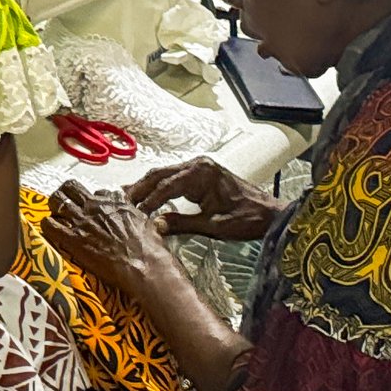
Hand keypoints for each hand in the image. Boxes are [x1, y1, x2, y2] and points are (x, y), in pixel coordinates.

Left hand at [45, 180, 180, 297]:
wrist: (143, 265)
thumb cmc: (150, 248)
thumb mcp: (146, 223)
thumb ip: (136, 216)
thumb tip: (142, 218)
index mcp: (114, 201)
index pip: (98, 192)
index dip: (93, 200)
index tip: (93, 208)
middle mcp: (95, 206)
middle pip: (71, 187)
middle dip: (66, 193)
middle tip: (65, 202)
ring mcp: (82, 220)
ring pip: (57, 200)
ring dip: (54, 206)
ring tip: (54, 213)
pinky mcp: (72, 238)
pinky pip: (50, 225)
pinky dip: (47, 225)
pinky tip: (49, 228)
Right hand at [126, 158, 280, 240]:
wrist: (271, 214)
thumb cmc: (247, 220)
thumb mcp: (214, 226)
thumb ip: (183, 224)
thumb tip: (155, 226)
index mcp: (201, 173)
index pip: (166, 186)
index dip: (148, 201)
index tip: (133, 214)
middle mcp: (197, 164)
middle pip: (160, 174)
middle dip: (139, 189)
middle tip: (119, 203)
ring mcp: (198, 167)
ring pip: (163, 174)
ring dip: (145, 187)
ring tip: (126, 199)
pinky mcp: (199, 174)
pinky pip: (172, 178)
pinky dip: (157, 187)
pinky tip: (145, 195)